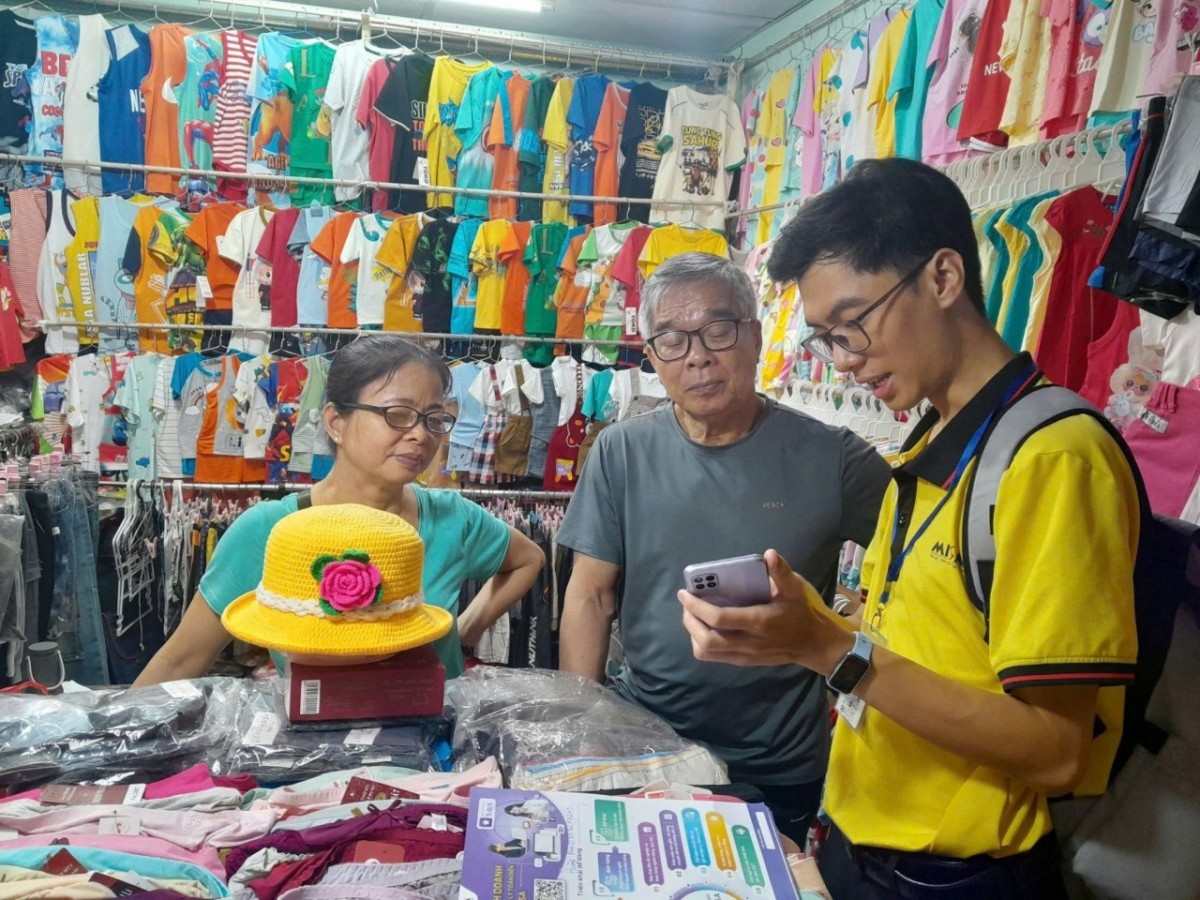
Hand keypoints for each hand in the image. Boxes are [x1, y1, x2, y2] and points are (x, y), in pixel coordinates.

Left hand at [677, 549, 848, 673]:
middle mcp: (747, 642)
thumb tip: (769, 554)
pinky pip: (714, 657)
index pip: (719, 619)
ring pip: (707, 652)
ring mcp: (744, 655)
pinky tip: (705, 628)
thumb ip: (782, 572)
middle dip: (690, 621)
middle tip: (687, 604)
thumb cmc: (800, 613)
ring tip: (693, 616)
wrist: (812, 644)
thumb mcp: (795, 589)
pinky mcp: (743, 662)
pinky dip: (702, 643)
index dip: (696, 607)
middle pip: (706, 640)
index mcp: (757, 622)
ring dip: (693, 633)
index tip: (684, 593)